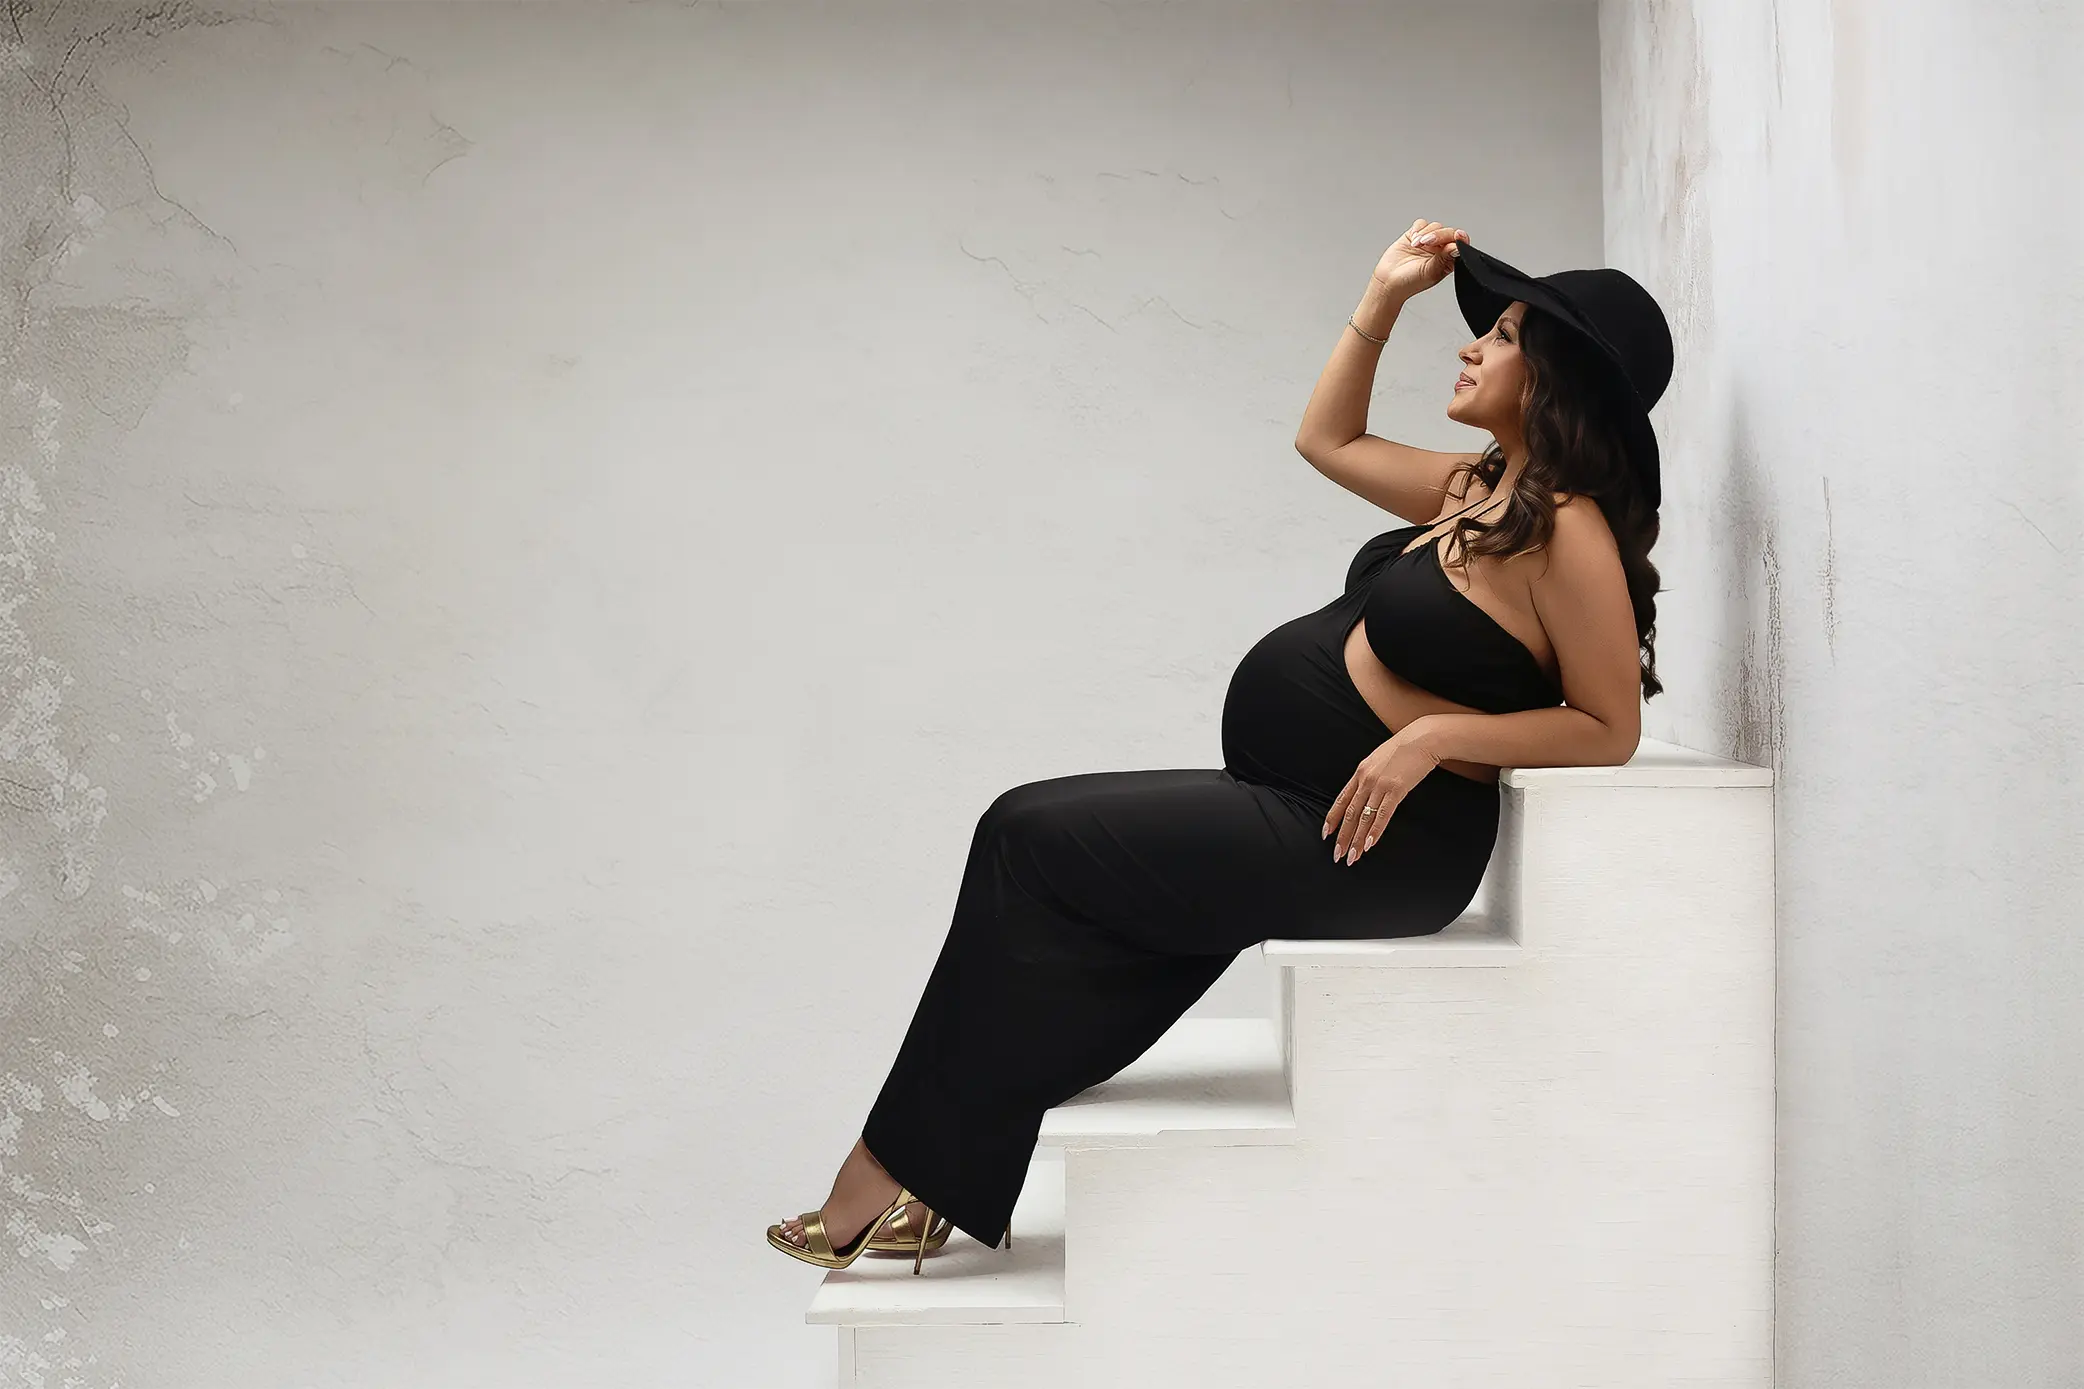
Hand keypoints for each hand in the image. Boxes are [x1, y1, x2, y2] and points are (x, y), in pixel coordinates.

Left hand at [1322, 723, 1444, 865]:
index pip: (1341, 800)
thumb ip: (1370, 777)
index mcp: (1360, 773)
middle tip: (1338, 855)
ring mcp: (1380, 785)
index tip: (1326, 835)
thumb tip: (1365, 793)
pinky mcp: (1396, 789)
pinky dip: (1375, 831)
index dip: (1332, 819)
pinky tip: (1369, 845)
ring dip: (1357, 840)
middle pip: (1350, 813)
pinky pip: (1383, 814)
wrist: (1422, 738)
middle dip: (1343, 837)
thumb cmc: (1403, 749)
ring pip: (1364, 817)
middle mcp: (1366, 780)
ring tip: (1352, 857)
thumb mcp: (1378, 760)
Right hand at [1371, 219, 1469, 300]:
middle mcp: (1440, 249)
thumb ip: (1444, 258)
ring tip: (1416, 245)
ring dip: (1426, 233)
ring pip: (1435, 226)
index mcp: (1448, 260)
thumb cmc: (1410, 282)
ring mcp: (1428, 242)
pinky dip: (1418, 229)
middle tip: (1426, 242)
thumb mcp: (1430, 272)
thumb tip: (1456, 247)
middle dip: (1438, 235)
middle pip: (1448, 232)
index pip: (1459, 244)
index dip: (1460, 238)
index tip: (1458, 235)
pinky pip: (1422, 224)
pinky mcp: (1415, 235)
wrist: (1388, 281)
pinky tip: (1413, 240)